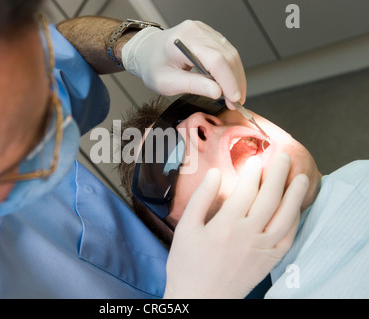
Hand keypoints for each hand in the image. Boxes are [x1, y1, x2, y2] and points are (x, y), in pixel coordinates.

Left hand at [121, 20, 245, 108]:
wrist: (145, 51)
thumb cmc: (152, 66)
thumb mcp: (167, 83)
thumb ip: (193, 86)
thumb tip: (217, 92)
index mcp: (181, 42)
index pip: (214, 59)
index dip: (228, 81)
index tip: (235, 98)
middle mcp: (194, 31)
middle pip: (226, 55)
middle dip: (235, 81)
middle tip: (236, 102)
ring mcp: (202, 30)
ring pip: (230, 53)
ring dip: (236, 76)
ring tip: (235, 95)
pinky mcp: (207, 34)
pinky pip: (226, 50)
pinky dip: (230, 69)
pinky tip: (230, 83)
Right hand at [164, 153, 308, 297]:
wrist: (199, 299)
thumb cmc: (187, 264)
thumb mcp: (185, 228)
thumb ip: (201, 199)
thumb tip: (214, 173)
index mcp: (225, 225)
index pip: (246, 190)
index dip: (253, 171)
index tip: (256, 158)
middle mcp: (248, 235)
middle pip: (270, 198)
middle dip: (278, 174)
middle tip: (283, 157)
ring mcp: (262, 249)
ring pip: (285, 217)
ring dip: (295, 195)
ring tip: (302, 177)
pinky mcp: (269, 262)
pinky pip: (288, 238)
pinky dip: (295, 221)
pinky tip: (296, 209)